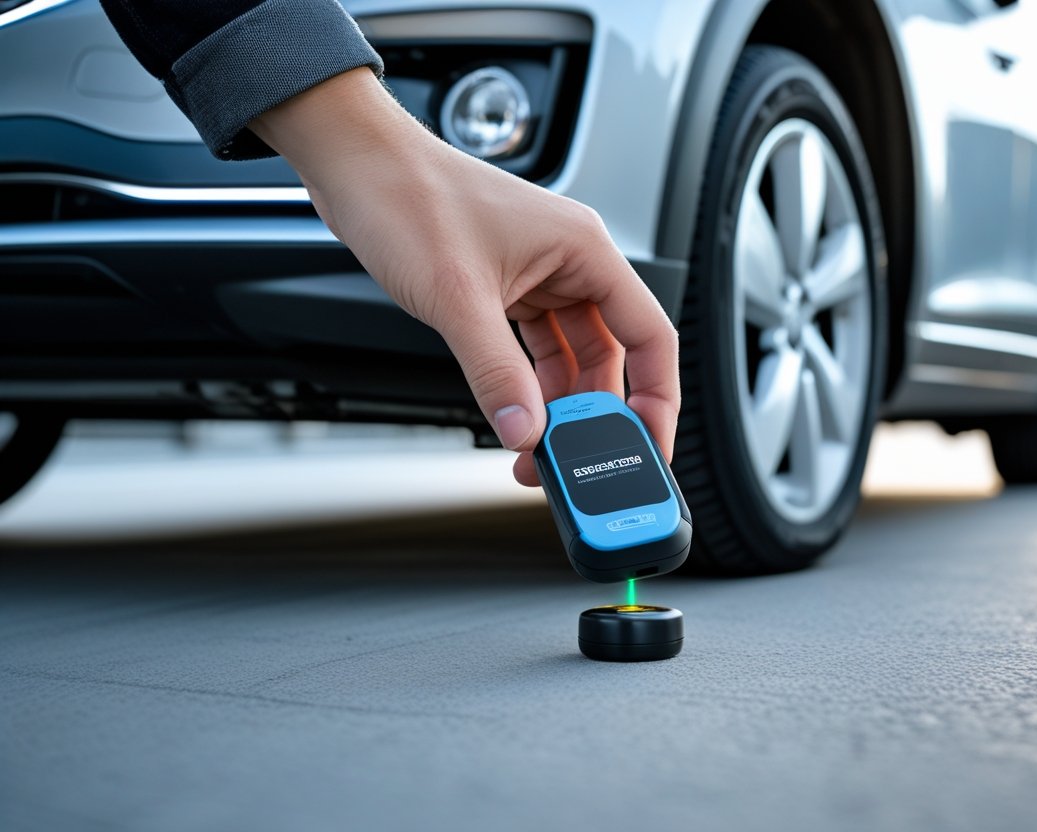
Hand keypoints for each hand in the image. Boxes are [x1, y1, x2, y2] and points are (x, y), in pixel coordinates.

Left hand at [250, 69, 679, 484]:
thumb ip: (497, 373)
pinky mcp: (506, 287)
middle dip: (594, 414)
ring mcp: (539, 275)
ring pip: (571, 357)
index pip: (650, 337)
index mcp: (584, 250)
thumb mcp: (458, 298)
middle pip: (610, 356)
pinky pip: (534, 348)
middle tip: (575, 460)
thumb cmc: (408, 196)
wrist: (356, 165)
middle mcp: (570, 262)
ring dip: (558, 405)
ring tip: (538, 448)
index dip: (657, 398)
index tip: (647, 445)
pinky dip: (529, 384)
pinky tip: (517, 411)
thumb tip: (525, 431)